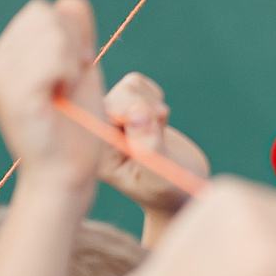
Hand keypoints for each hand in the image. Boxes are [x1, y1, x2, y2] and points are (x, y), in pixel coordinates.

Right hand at [0, 0, 106, 191]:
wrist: (68, 174)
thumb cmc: (75, 127)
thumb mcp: (77, 70)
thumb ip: (74, 33)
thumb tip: (70, 1)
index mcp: (2, 57)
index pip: (44, 10)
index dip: (70, 37)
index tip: (72, 75)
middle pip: (45, 14)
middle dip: (71, 46)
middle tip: (69, 86)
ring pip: (51, 30)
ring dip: (72, 61)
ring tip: (63, 93)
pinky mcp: (14, 93)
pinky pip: (54, 56)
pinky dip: (69, 73)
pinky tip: (61, 96)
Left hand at [103, 72, 210, 216]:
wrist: (178, 190)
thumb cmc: (167, 190)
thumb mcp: (159, 175)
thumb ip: (148, 146)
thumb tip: (140, 112)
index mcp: (97, 151)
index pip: (106, 112)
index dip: (131, 110)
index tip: (156, 124)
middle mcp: (99, 132)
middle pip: (118, 96)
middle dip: (146, 108)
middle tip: (159, 128)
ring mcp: (110, 119)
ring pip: (129, 86)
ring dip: (152, 103)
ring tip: (158, 129)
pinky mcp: (124, 108)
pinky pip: (138, 84)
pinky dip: (154, 96)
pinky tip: (157, 120)